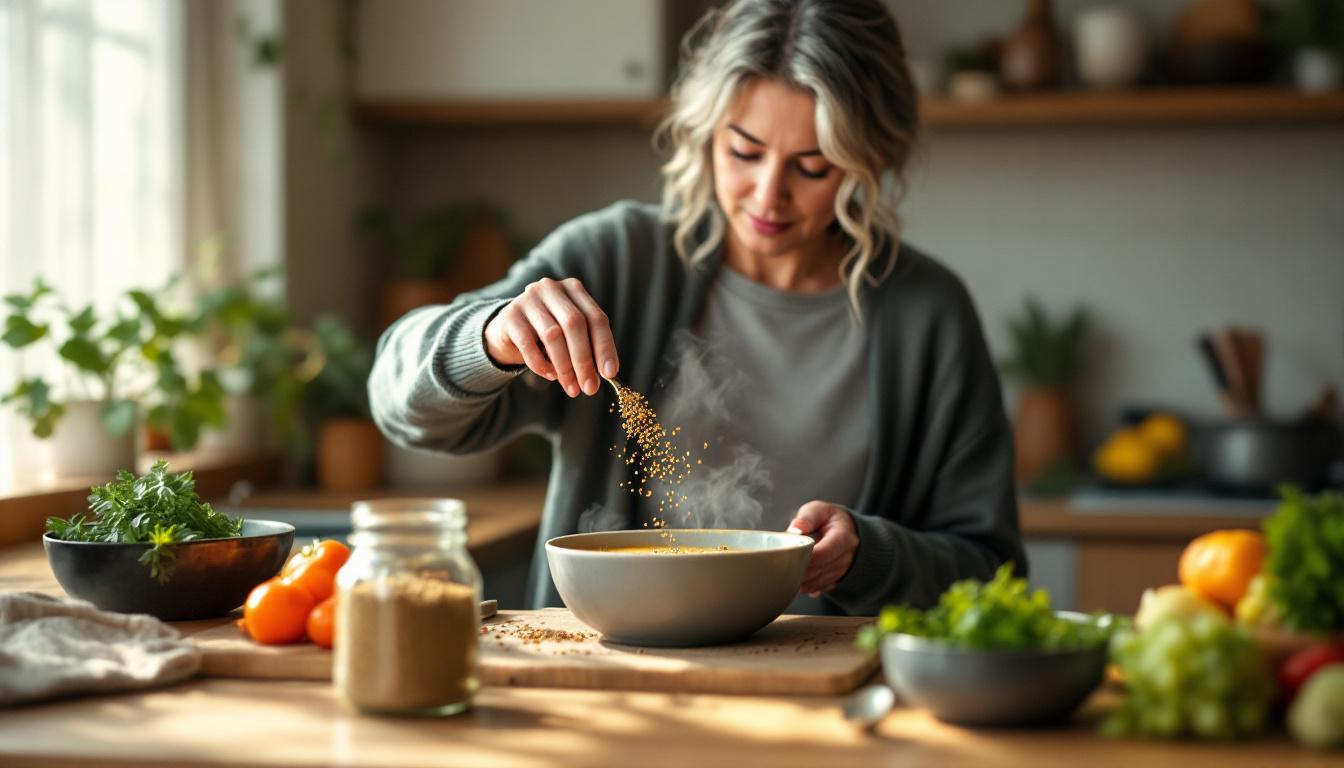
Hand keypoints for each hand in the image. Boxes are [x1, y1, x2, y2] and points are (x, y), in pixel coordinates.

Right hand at [483, 277, 618, 397]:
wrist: (508, 332)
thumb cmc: (547, 335)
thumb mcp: (571, 335)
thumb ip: (589, 347)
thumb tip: (607, 372)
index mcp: (573, 289)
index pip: (596, 318)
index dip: (604, 347)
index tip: (610, 373)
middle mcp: (551, 288)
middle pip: (574, 324)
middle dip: (584, 360)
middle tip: (590, 388)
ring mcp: (528, 299)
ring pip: (552, 334)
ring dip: (565, 367)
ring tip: (572, 388)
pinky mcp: (510, 315)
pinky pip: (528, 343)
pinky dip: (541, 364)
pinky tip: (550, 375)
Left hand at [787, 501, 858, 596]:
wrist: (847, 530)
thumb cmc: (829, 520)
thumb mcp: (820, 510)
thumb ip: (808, 517)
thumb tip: (796, 528)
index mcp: (844, 537)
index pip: (825, 552)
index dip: (807, 557)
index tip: (790, 557)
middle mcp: (846, 556)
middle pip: (821, 569)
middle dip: (801, 571)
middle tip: (781, 569)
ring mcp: (842, 570)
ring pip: (820, 582)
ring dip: (802, 582)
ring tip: (785, 576)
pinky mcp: (835, 580)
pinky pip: (820, 588)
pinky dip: (807, 587)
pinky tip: (795, 582)